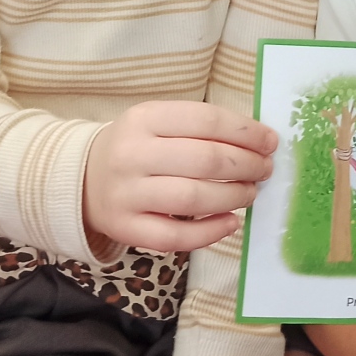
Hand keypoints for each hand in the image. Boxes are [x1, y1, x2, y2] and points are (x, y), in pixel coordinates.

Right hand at [83, 100, 276, 251]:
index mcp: (143, 118)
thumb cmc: (138, 147)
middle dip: (246, 166)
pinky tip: (231, 223)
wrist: (85, 178)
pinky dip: (211, 232)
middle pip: (204, 160)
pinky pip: (176, 238)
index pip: (206, 121)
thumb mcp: (158, 122)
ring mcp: (126, 194)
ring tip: (250, 193)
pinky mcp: (125, 229)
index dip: (246, 133)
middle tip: (264, 170)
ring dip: (233, 197)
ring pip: (193, 199)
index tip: (270, 142)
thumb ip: (200, 128)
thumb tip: (258, 143)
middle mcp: (131, 154)